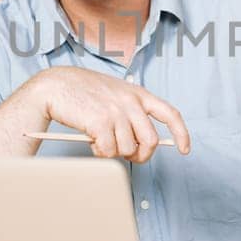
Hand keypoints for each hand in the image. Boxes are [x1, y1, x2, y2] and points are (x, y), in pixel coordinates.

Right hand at [35, 67, 190, 162]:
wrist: (55, 85)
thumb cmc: (83, 93)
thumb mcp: (115, 95)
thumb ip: (131, 113)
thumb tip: (144, 144)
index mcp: (138, 93)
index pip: (170, 114)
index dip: (181, 134)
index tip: (185, 149)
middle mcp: (131, 102)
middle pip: (150, 141)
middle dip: (140, 155)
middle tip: (126, 155)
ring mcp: (116, 112)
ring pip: (128, 149)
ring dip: (114, 152)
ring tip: (100, 140)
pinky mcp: (100, 122)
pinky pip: (108, 151)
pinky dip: (100, 153)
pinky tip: (91, 141)